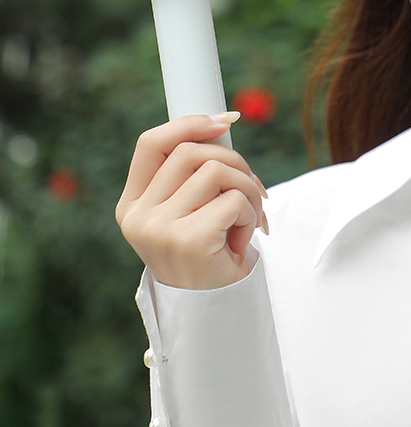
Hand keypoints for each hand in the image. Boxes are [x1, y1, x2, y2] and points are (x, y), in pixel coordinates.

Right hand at [115, 113, 268, 289]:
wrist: (217, 312)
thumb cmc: (210, 254)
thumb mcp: (193, 209)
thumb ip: (196, 172)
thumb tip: (224, 121)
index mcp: (133, 204)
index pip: (151, 143)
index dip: (189, 123)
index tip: (226, 121)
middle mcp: (138, 216)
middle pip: (191, 152)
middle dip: (235, 162)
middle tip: (254, 189)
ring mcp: (158, 228)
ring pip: (216, 170)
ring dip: (248, 188)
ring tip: (251, 216)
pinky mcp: (187, 240)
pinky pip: (233, 200)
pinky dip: (251, 213)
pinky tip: (244, 238)